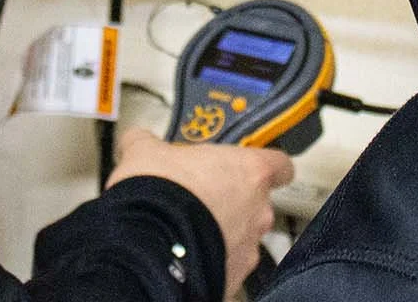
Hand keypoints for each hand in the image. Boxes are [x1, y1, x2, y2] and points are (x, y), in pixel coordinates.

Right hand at [107, 127, 293, 295]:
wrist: (148, 245)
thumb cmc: (159, 193)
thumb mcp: (146, 152)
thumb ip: (150, 143)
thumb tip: (138, 140)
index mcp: (248, 171)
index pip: (279, 166)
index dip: (264, 166)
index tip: (247, 167)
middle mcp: (258, 211)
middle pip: (258, 204)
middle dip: (232, 202)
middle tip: (200, 199)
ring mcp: (249, 247)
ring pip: (242, 237)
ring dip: (221, 233)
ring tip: (187, 230)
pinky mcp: (234, 277)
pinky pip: (227, 264)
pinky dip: (211, 259)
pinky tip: (185, 253)